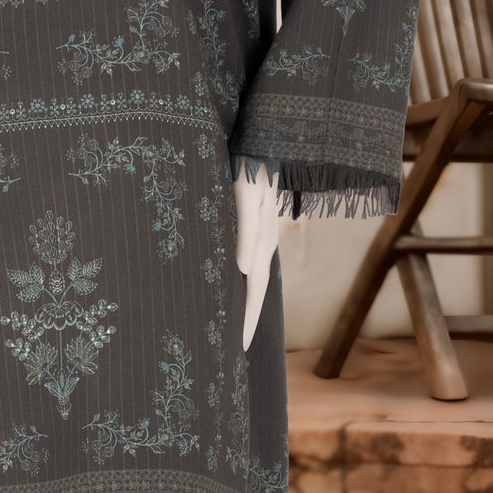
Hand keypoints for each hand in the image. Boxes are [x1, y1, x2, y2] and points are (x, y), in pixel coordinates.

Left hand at [233, 168, 282, 350]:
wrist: (260, 143)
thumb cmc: (249, 167)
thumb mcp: (246, 195)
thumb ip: (246, 230)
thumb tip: (243, 268)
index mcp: (261, 244)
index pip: (253, 292)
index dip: (247, 321)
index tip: (239, 348)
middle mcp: (262, 246)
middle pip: (253, 292)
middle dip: (245, 320)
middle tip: (234, 350)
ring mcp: (258, 238)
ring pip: (251, 280)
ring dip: (243, 304)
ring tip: (232, 327)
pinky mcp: (251, 228)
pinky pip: (245, 264)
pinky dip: (239, 283)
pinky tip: (230, 287)